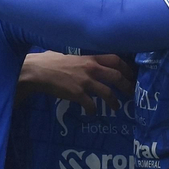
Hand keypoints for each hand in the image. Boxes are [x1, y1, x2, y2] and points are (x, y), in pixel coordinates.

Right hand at [19, 52, 133, 113]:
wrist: (37, 71)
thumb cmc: (49, 61)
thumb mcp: (69, 55)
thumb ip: (80, 59)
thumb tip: (82, 60)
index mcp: (90, 57)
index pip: (115, 59)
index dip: (126, 67)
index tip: (131, 74)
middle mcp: (91, 68)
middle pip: (116, 76)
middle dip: (126, 86)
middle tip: (130, 93)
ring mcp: (85, 82)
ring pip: (108, 93)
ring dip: (114, 102)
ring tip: (116, 108)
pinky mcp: (77, 94)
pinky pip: (91, 105)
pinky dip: (93, 111)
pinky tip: (92, 113)